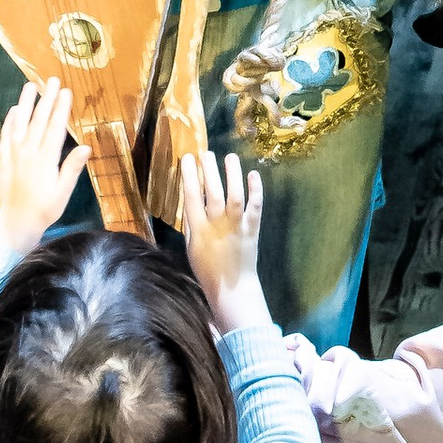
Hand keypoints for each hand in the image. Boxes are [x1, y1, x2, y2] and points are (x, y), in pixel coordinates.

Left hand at [0, 76, 87, 260]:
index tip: (66, 91)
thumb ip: (72, 168)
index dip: (61, 108)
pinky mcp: (4, 158)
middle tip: (52, 80)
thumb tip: (85, 146)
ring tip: (31, 85)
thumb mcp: (64, 192)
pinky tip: (14, 109)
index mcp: (45, 159)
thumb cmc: (45, 209)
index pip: (55, 127)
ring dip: (26, 103)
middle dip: (46, 98)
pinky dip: (10, 120)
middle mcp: (28, 151)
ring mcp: (14, 153)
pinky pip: (6, 134)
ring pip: (20, 122)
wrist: (16, 222)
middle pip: (38, 119)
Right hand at [177, 142, 266, 331]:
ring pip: (234, 196)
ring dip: (232, 175)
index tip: (187, 158)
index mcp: (197, 230)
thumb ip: (191, 223)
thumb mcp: (191, 246)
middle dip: (208, 170)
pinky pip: (255, 207)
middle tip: (206, 153)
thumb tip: (190, 198)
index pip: (191, 197)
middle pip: (212, 192)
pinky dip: (255, 190)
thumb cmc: (207, 268)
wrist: (232, 289)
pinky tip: (253, 174)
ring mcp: (236, 227)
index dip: (188, 175)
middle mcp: (216, 225)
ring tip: (229, 157)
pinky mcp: (252, 230)